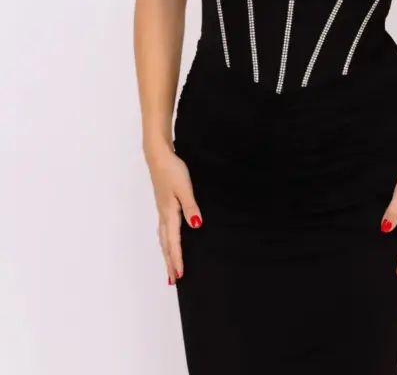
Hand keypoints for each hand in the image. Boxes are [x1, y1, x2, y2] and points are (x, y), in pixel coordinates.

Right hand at [145, 146, 202, 284]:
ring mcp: (162, 210)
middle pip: (165, 244)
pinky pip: (163, 229)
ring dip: (166, 253)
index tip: (179, 276)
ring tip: (169, 266)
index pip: (173, 242)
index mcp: (170, 214)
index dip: (177, 259)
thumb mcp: (185, 188)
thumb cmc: (172, 170)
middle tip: (172, 281)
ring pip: (163, 237)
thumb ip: (191, 207)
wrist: (158, 156)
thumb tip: (196, 226)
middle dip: (169, 262)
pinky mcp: (163, 204)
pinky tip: (168, 240)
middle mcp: (164, 215)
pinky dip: (165, 240)